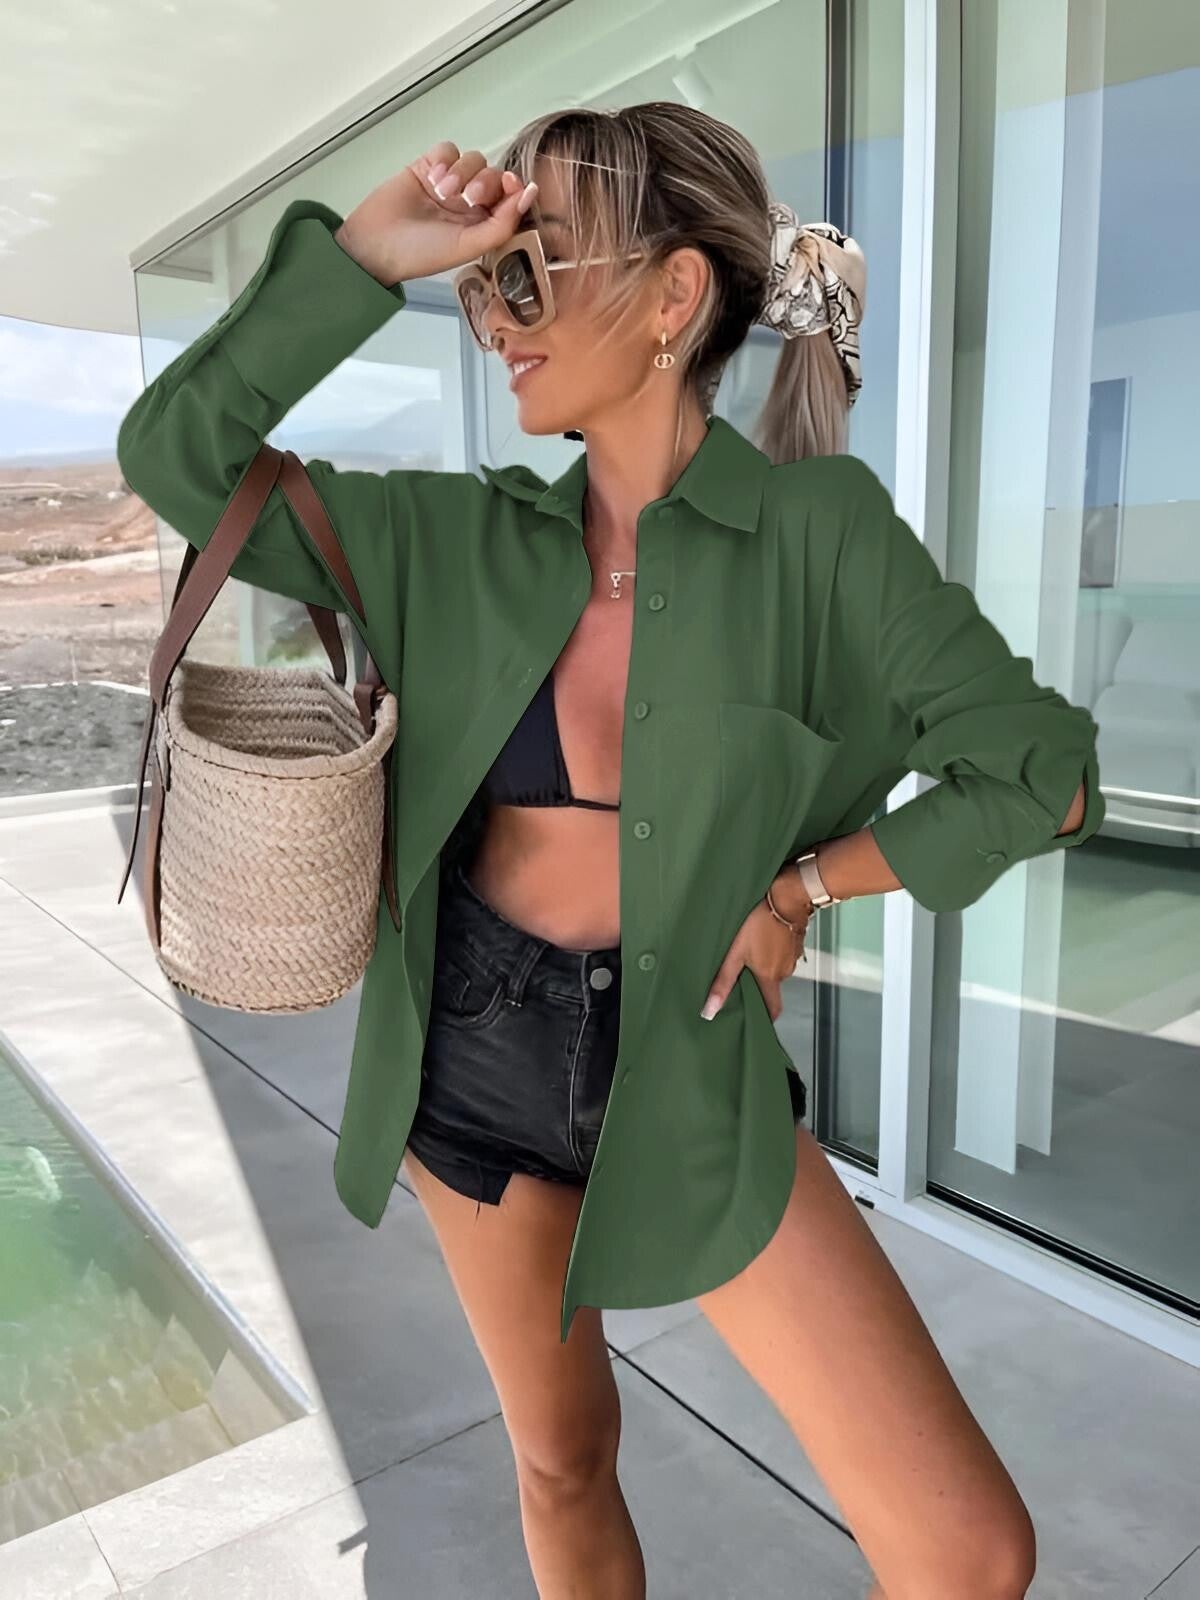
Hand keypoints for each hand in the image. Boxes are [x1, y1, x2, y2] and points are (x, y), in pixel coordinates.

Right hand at [335, 141, 537, 286]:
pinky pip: (448, 149)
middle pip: (493, 175)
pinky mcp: (428, 166)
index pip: (510, 198)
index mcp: (482, 225)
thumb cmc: (420, 253)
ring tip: (441, 192)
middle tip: (466, 199)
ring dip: (461, 173)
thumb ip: (502, 224)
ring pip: (473, 159)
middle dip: (484, 182)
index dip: (513, 188)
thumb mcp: (469, 246)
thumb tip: (529, 195)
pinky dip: (445, 159)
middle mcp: (469, 204)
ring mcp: (449, 183)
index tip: (509, 185)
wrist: (375, 244)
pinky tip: (434, 178)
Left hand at [701, 890, 811, 1023]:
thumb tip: (709, 1012)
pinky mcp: (796, 942)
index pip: (773, 1008)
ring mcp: (793, 956)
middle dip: (757, 984)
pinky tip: (761, 939)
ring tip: (748, 952)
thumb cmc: (758, 924)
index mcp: (770, 977)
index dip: (765, 1017)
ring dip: (764, 965)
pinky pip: (782, 954)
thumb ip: (723, 981)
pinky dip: (772, 952)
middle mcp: (785, 971)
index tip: (755, 1019)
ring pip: (776, 968)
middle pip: (771, 986)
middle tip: (740, 976)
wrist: (786, 897)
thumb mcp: (735, 953)